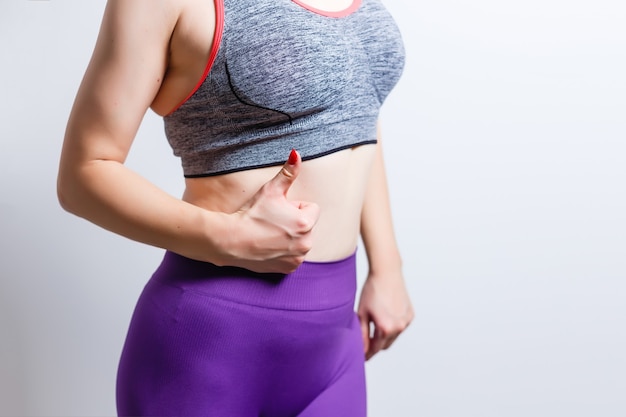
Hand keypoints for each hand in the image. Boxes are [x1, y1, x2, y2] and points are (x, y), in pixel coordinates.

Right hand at [225, 149, 319, 272]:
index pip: (311, 208)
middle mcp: (306, 243)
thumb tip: (297, 153)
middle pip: (306, 225)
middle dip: (293, 222)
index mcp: (306, 223)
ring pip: (300, 240)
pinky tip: (269, 246)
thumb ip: (288, 172)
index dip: (294, 206)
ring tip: (269, 234)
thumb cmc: (252, 214)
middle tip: (272, 222)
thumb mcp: (271, 190)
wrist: (232, 241)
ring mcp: (298, 258)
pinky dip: (284, 252)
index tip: (278, 211)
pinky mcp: (289, 268)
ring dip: (290, 237)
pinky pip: (293, 255)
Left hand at [357, 266, 413, 359]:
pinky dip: (394, 325)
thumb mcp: (362, 313)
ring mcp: (406, 321)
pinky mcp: (410, 315)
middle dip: (376, 344)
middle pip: (385, 345)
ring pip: (394, 336)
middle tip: (366, 340)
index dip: (367, 354)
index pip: (375, 349)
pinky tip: (386, 314)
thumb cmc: (372, 290)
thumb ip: (362, 334)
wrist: (386, 272)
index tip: (362, 357)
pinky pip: (400, 326)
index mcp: (385, 328)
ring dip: (385, 334)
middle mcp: (399, 327)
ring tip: (376, 322)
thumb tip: (362, 349)